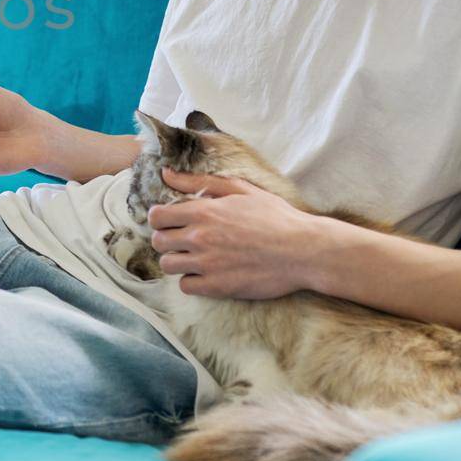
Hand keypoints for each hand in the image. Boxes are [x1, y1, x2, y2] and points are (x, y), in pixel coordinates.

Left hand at [148, 168, 327, 298]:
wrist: (303, 250)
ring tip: (194, 258)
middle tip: (183, 240)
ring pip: (167, 265)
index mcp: (203, 211)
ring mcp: (207, 264)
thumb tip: (166, 174)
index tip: (171, 221)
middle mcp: (200, 237)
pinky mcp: (217, 287)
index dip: (160, 219)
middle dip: (167, 239)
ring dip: (177, 261)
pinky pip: (185, 286)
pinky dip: (192, 281)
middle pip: (158, 241)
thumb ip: (199, 182)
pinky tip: (206, 273)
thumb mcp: (240, 190)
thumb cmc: (275, 216)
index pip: (156, 216)